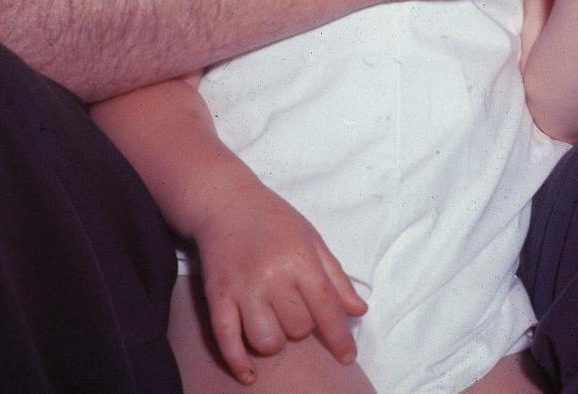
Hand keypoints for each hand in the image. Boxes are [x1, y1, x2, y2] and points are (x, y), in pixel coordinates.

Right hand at [189, 186, 367, 385]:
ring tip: (275, 324)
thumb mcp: (312, 240)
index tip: (348, 357)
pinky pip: (227, 341)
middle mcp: (272, 276)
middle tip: (295, 308)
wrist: (225, 203)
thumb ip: (336, 278)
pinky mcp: (217, 298)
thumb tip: (360, 310)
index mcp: (300, 259)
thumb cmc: (274, 220)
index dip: (340, 337)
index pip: (326, 308)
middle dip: (303, 327)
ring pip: (267, 341)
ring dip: (276, 341)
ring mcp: (242, 289)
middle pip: (298, 328)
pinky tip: (250, 374)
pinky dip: (239, 362)